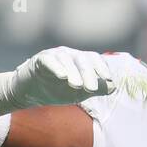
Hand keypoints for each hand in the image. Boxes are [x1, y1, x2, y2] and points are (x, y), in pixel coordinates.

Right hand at [0, 47, 116, 115]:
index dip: (102, 68)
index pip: (94, 59)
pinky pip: (49, 60)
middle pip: (82, 59)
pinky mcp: (40, 60)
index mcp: (81, 61)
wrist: (32, 92)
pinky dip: (56, 67)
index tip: (108, 79)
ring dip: (74, 72)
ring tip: (77, 86)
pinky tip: (62, 76)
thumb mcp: (81, 91)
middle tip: (91, 89)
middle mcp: (69, 55)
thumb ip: (98, 88)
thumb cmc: (59, 89)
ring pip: (67, 59)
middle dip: (89, 73)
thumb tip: (113, 87)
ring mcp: (54, 55)